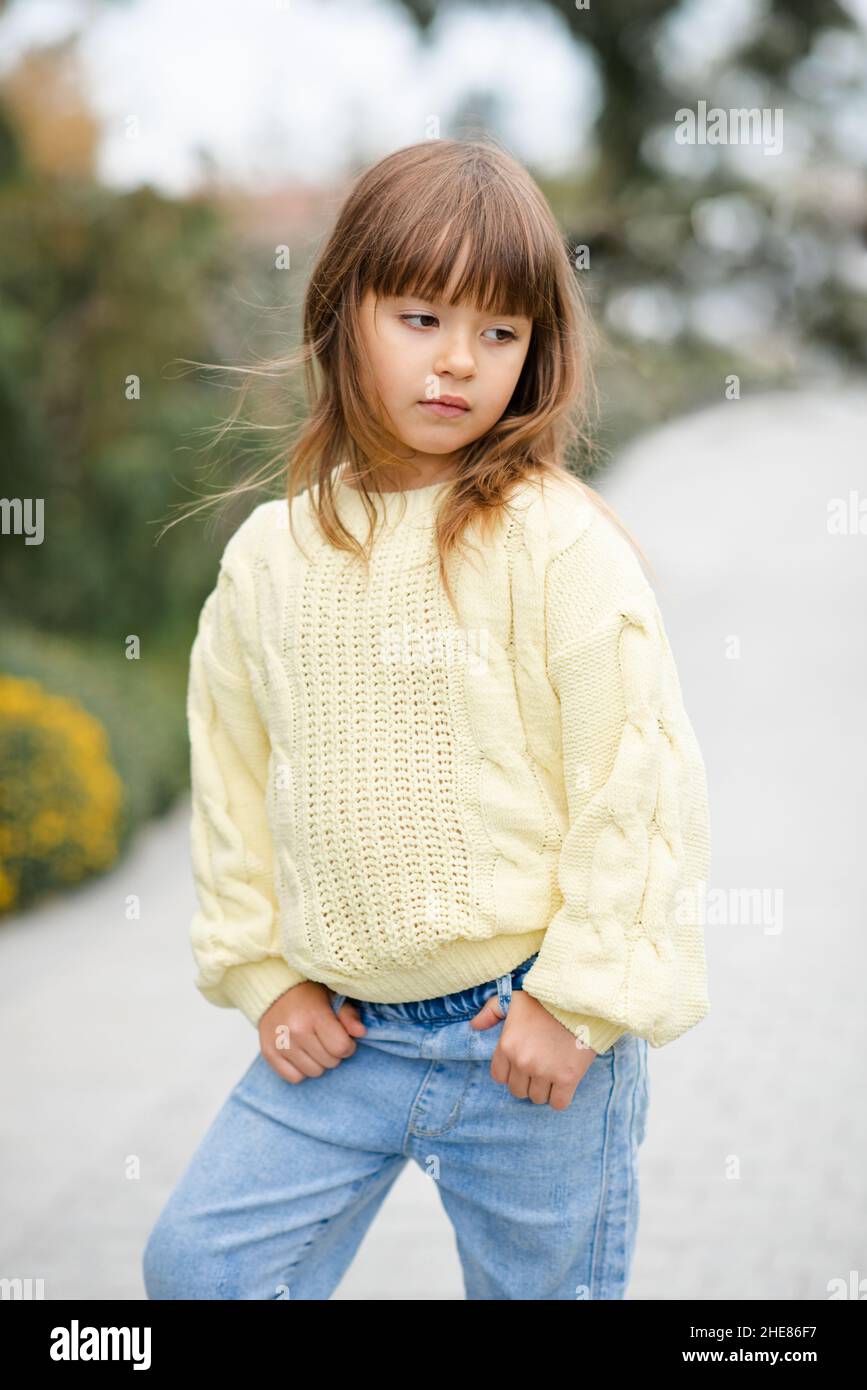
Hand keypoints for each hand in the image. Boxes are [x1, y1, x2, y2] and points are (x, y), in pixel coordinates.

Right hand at [258, 981, 365, 1083]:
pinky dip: (300, 1070)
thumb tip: (362, 1033)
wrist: (275, 992)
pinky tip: (300, 1054)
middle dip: (333, 1054)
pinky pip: (294, 1078)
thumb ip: (349, 1015)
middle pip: (330, 1062)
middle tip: (326, 1040)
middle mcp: (295, 1030)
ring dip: (318, 1063)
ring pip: (313, 1072)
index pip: (341, 1047)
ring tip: (313, 1046)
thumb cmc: (309, 996)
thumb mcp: (332, 998)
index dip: (348, 1046)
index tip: (343, 1038)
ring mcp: (280, 1044)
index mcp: (314, 1014)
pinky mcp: (268, 1053)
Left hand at [470, 989, 596, 1108]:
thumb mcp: (512, 998)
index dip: (511, 1072)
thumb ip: (490, 1011)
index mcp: (506, 1045)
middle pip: (518, 1091)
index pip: (499, 1077)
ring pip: (537, 1097)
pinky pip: (558, 1103)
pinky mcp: (567, 1077)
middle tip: (540, 1067)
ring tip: (553, 1072)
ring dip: (544, 1089)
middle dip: (527, 1081)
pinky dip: (560, 1098)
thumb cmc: (544, 998)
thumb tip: (474, 1026)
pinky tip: (565, 1083)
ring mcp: (544, 1071)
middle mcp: (522, 1061)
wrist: (578, 998)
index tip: (522, 1064)